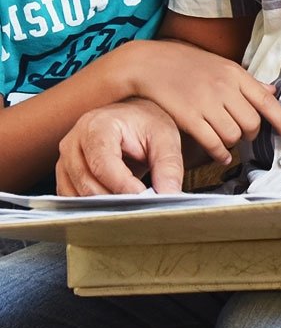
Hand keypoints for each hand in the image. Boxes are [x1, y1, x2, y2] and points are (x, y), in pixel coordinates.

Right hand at [56, 97, 185, 195]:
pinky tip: (115, 204)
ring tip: (131, 206)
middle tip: (141, 207)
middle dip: (115, 198)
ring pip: (78, 195)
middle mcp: (73, 142)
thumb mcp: (166, 139)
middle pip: (88, 183)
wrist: (132, 120)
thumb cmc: (147, 125)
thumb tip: (170, 195)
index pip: (103, 163)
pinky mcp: (64, 175)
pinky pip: (73, 199)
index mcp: (97, 125)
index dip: (122, 185)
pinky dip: (92, 207)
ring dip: (104, 205)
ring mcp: (65, 159)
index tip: (143, 198)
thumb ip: (169, 166)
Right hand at [122, 40, 280, 165]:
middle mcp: (224, 88)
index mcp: (236, 74)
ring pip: (233, 135)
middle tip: (244, 135)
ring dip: (234, 143)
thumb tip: (272, 90)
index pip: (267, 101)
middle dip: (251, 134)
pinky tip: (220, 155)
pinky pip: (212, 142)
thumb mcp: (222, 66)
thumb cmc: (188, 64)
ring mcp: (206, 102)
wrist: (150, 63)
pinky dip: (220, 153)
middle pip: (252, 123)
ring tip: (228, 141)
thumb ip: (247, 81)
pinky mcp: (188, 117)